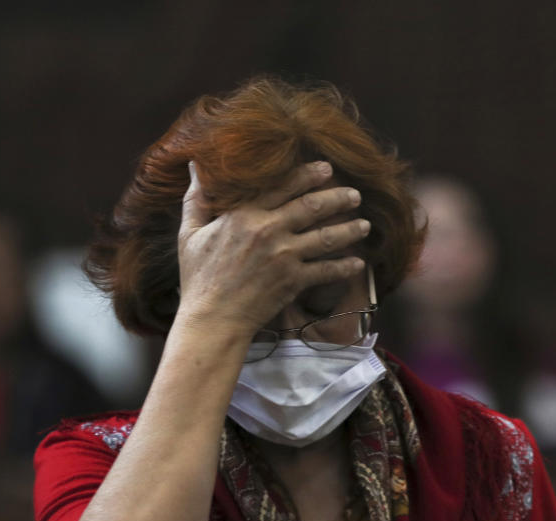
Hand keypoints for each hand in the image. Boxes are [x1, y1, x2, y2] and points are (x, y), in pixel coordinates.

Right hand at [175, 160, 370, 335]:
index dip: (308, 174)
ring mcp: (284, 256)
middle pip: (312, 205)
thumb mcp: (190, 232)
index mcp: (244, 214)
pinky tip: (358, 263)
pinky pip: (326, 270)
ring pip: (326, 236)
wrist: (212, 319)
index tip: (326, 168)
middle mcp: (269, 230)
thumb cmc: (198, 277)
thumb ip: (196, 197)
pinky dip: (345, 267)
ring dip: (349, 229)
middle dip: (338, 197)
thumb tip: (193, 166)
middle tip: (355, 194)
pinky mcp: (293, 281)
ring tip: (364, 225)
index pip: (283, 185)